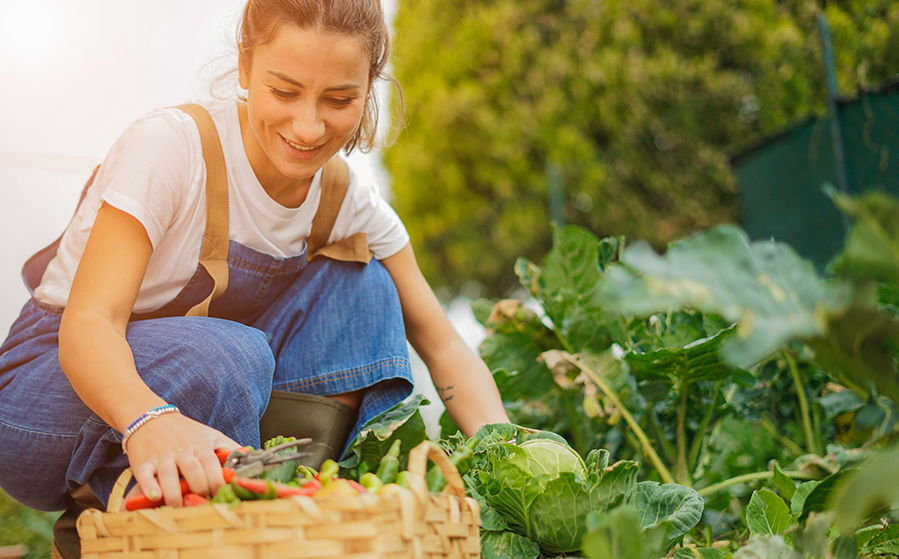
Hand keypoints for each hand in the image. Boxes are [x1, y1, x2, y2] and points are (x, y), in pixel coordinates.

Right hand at [123, 413, 239, 508]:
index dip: (218, 483)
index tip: (220, 496)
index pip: (213, 466)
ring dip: (175, 495)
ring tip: (179, 506)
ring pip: (169, 476)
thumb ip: (230, 448)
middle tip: (200, 503)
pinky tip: (155, 496)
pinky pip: (145, 476)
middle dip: (199, 490)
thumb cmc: (185, 431)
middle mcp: (182, 451)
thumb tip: (249, 459)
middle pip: (193, 472)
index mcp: (200, 446)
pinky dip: (149, 487)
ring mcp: (162, 457)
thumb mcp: (211, 435)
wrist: (151, 417)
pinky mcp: (143, 462)